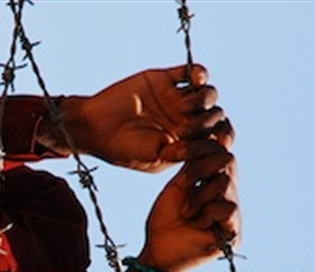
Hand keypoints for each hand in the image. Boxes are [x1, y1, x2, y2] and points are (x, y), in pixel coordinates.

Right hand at [38, 65, 231, 171]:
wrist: (94, 128)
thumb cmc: (122, 149)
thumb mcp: (154, 157)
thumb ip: (181, 152)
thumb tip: (206, 148)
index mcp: (186, 141)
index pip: (214, 137)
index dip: (219, 138)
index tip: (211, 144)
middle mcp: (184, 119)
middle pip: (215, 115)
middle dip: (208, 122)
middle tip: (185, 130)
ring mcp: (176, 99)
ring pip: (208, 94)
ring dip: (204, 101)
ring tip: (182, 110)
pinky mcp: (164, 80)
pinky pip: (192, 72)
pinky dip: (199, 74)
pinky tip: (195, 83)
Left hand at [137, 142, 239, 271]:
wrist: (156, 253)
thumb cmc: (164, 221)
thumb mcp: (178, 186)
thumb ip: (194, 164)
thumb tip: (210, 135)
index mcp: (215, 184)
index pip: (221, 152)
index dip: (204, 145)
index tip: (182, 140)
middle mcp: (227, 196)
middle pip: (227, 161)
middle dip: (200, 168)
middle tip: (183, 184)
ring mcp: (233, 215)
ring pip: (226, 182)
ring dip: (200, 195)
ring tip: (187, 212)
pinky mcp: (234, 235)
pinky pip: (229, 206)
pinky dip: (209, 210)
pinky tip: (197, 222)